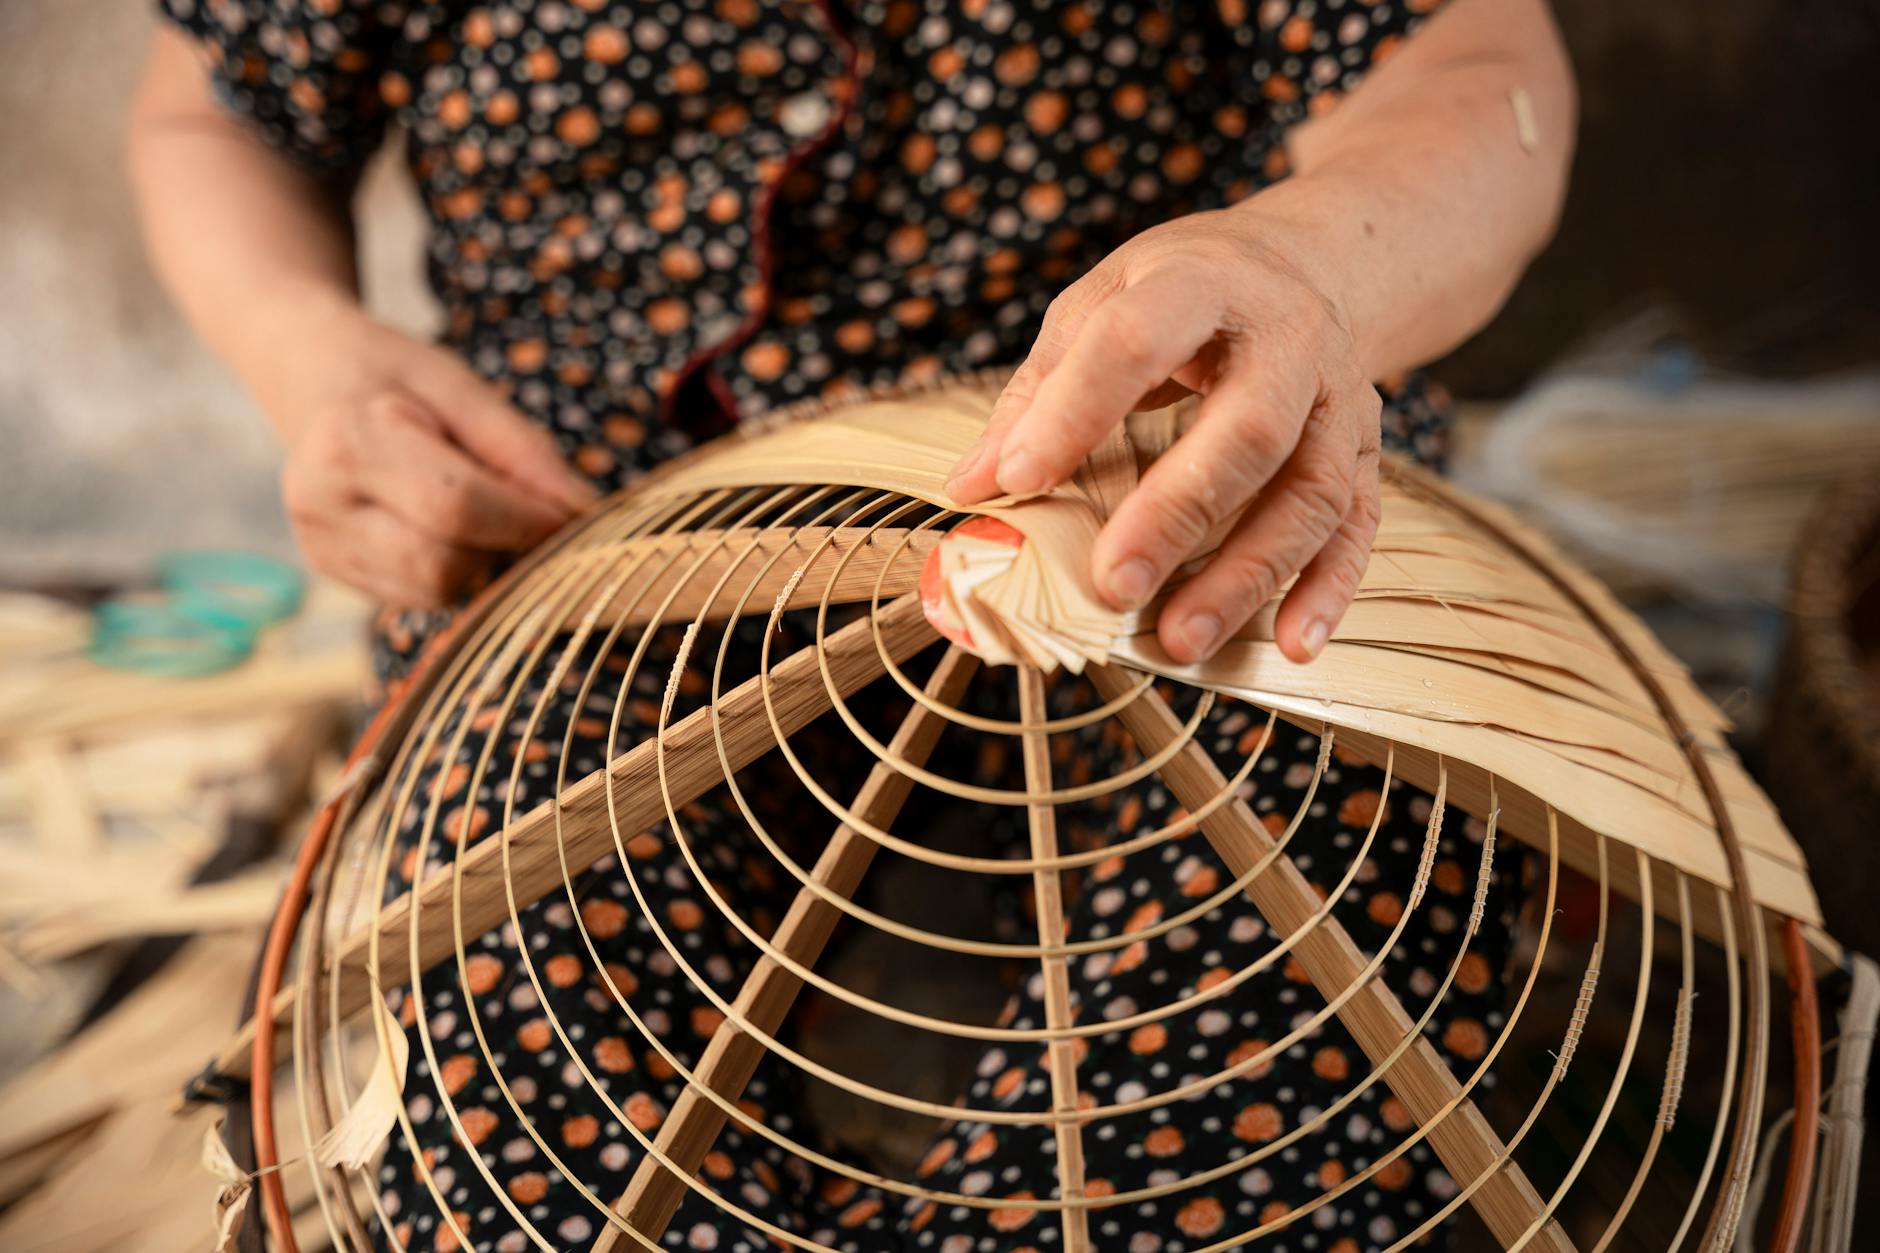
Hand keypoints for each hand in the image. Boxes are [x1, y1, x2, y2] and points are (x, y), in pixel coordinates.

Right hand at [272, 314, 596, 608]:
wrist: (313, 380)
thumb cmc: (399, 381)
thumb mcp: (465, 393)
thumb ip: (523, 454)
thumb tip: (583, 512)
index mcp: (348, 443)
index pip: (455, 508)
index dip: (527, 520)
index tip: (575, 516)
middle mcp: (318, 505)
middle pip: (443, 564)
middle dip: (502, 546)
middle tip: (531, 515)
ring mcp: (320, 547)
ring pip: (435, 591)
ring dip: (481, 563)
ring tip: (481, 513)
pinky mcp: (335, 573)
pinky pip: (420, 598)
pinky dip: (456, 572)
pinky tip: (448, 529)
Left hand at [945, 205, 1381, 665]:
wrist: (1302, 265)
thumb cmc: (1180, 295)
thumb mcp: (1100, 305)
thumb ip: (1038, 391)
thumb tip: (971, 485)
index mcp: (1202, 282)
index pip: (1135, 341)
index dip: (1075, 410)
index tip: (1018, 477)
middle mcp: (1288, 337)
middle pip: (1247, 429)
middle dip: (1177, 513)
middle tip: (1114, 585)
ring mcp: (1339, 397)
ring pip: (1310, 492)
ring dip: (1246, 574)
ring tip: (1180, 638)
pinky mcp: (1365, 450)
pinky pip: (1356, 525)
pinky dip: (1328, 590)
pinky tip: (1289, 644)